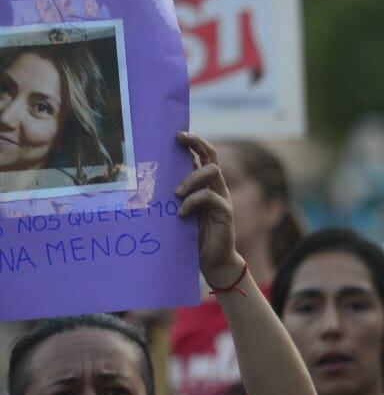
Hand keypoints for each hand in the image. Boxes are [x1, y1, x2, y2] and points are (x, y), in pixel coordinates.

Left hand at [175, 132, 242, 285]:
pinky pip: (209, 197)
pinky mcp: (225, 212)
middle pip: (211, 156)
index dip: (193, 141)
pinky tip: (181, 213)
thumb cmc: (192, 236)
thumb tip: (148, 182)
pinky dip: (193, 202)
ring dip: (191, 178)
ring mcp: (221, 198)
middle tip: (179, 138)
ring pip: (212, 172)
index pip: (203, 155)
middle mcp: (215, 187)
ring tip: (176, 193)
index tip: (176, 134)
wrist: (213, 260)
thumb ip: (173, 197)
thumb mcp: (179, 212)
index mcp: (204, 184)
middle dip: (197, 143)